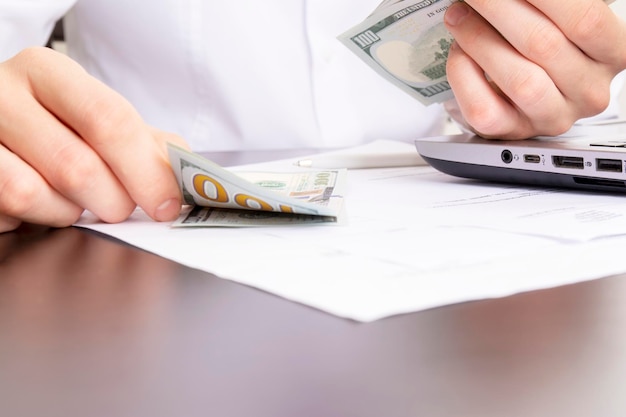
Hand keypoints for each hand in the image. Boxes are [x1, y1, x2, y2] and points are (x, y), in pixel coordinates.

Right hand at [0, 47, 187, 232]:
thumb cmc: (57, 122)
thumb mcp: (98, 117)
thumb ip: (145, 143)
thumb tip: (185, 176)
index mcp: (47, 72)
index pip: (108, 120)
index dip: (146, 171)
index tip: (167, 203)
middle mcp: (2, 95)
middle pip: (77, 166)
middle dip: (114, 201)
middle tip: (121, 206)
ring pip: (34, 194)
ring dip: (70, 213)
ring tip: (76, 200)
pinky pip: (6, 212)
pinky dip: (35, 219)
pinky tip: (45, 204)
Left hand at [444, 0, 625, 138]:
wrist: (515, 88)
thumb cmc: (540, 43)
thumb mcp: (556, 17)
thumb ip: (541, 5)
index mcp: (611, 53)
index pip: (585, 19)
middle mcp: (587, 90)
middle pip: (544, 44)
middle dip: (500, 9)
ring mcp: (551, 116)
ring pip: (518, 80)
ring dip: (480, 40)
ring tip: (459, 16)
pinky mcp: (513, 131)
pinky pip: (484, 107)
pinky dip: (464, 74)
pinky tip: (459, 52)